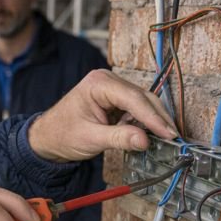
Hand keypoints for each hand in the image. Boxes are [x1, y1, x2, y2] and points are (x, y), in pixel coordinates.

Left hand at [27, 69, 178, 161]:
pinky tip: (148, 135)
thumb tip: (144, 140)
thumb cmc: (61, 134)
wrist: (48, 137)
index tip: (168, 133)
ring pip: (143, 103)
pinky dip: (144, 122)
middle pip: (142, 98)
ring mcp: (112, 88)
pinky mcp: (115, 99)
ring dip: (153, 121)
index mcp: (98, 84)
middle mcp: (107, 80)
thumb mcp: (90, 139)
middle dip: (158, 118)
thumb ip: (119, 138)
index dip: (153, 117)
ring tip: (163, 139)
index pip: (133, 98)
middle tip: (173, 137)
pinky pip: (136, 109)